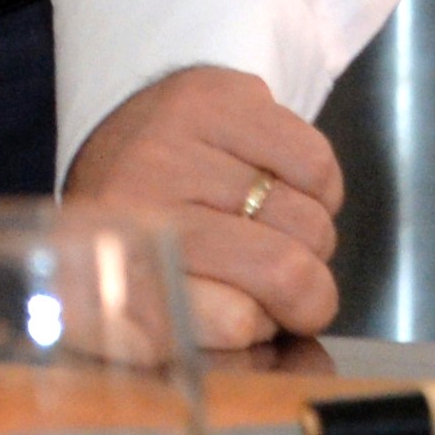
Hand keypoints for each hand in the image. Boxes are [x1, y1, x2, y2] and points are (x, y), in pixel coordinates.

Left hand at [63, 64, 341, 351]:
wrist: (116, 140)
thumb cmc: (143, 236)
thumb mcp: (138, 305)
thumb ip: (169, 341)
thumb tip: (235, 339)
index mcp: (118, 261)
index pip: (232, 320)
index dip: (259, 326)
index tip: (249, 319)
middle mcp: (138, 194)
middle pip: (286, 272)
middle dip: (305, 293)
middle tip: (279, 282)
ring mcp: (173, 138)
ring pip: (310, 222)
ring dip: (311, 239)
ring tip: (270, 228)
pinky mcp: (214, 94)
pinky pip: (316, 163)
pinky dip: (318, 188)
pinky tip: (278, 185)